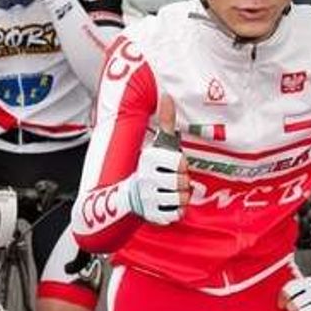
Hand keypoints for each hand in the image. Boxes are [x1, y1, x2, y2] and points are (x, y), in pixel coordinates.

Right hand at [125, 94, 189, 224]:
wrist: (127, 196)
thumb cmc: (149, 167)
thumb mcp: (158, 143)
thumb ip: (165, 120)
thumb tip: (167, 96)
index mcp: (149, 159)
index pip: (180, 163)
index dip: (181, 165)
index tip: (172, 166)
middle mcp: (147, 178)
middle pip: (183, 182)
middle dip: (181, 183)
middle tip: (170, 181)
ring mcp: (148, 198)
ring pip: (181, 199)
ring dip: (180, 198)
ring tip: (169, 193)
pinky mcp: (151, 215)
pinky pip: (176, 215)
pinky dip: (175, 212)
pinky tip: (165, 204)